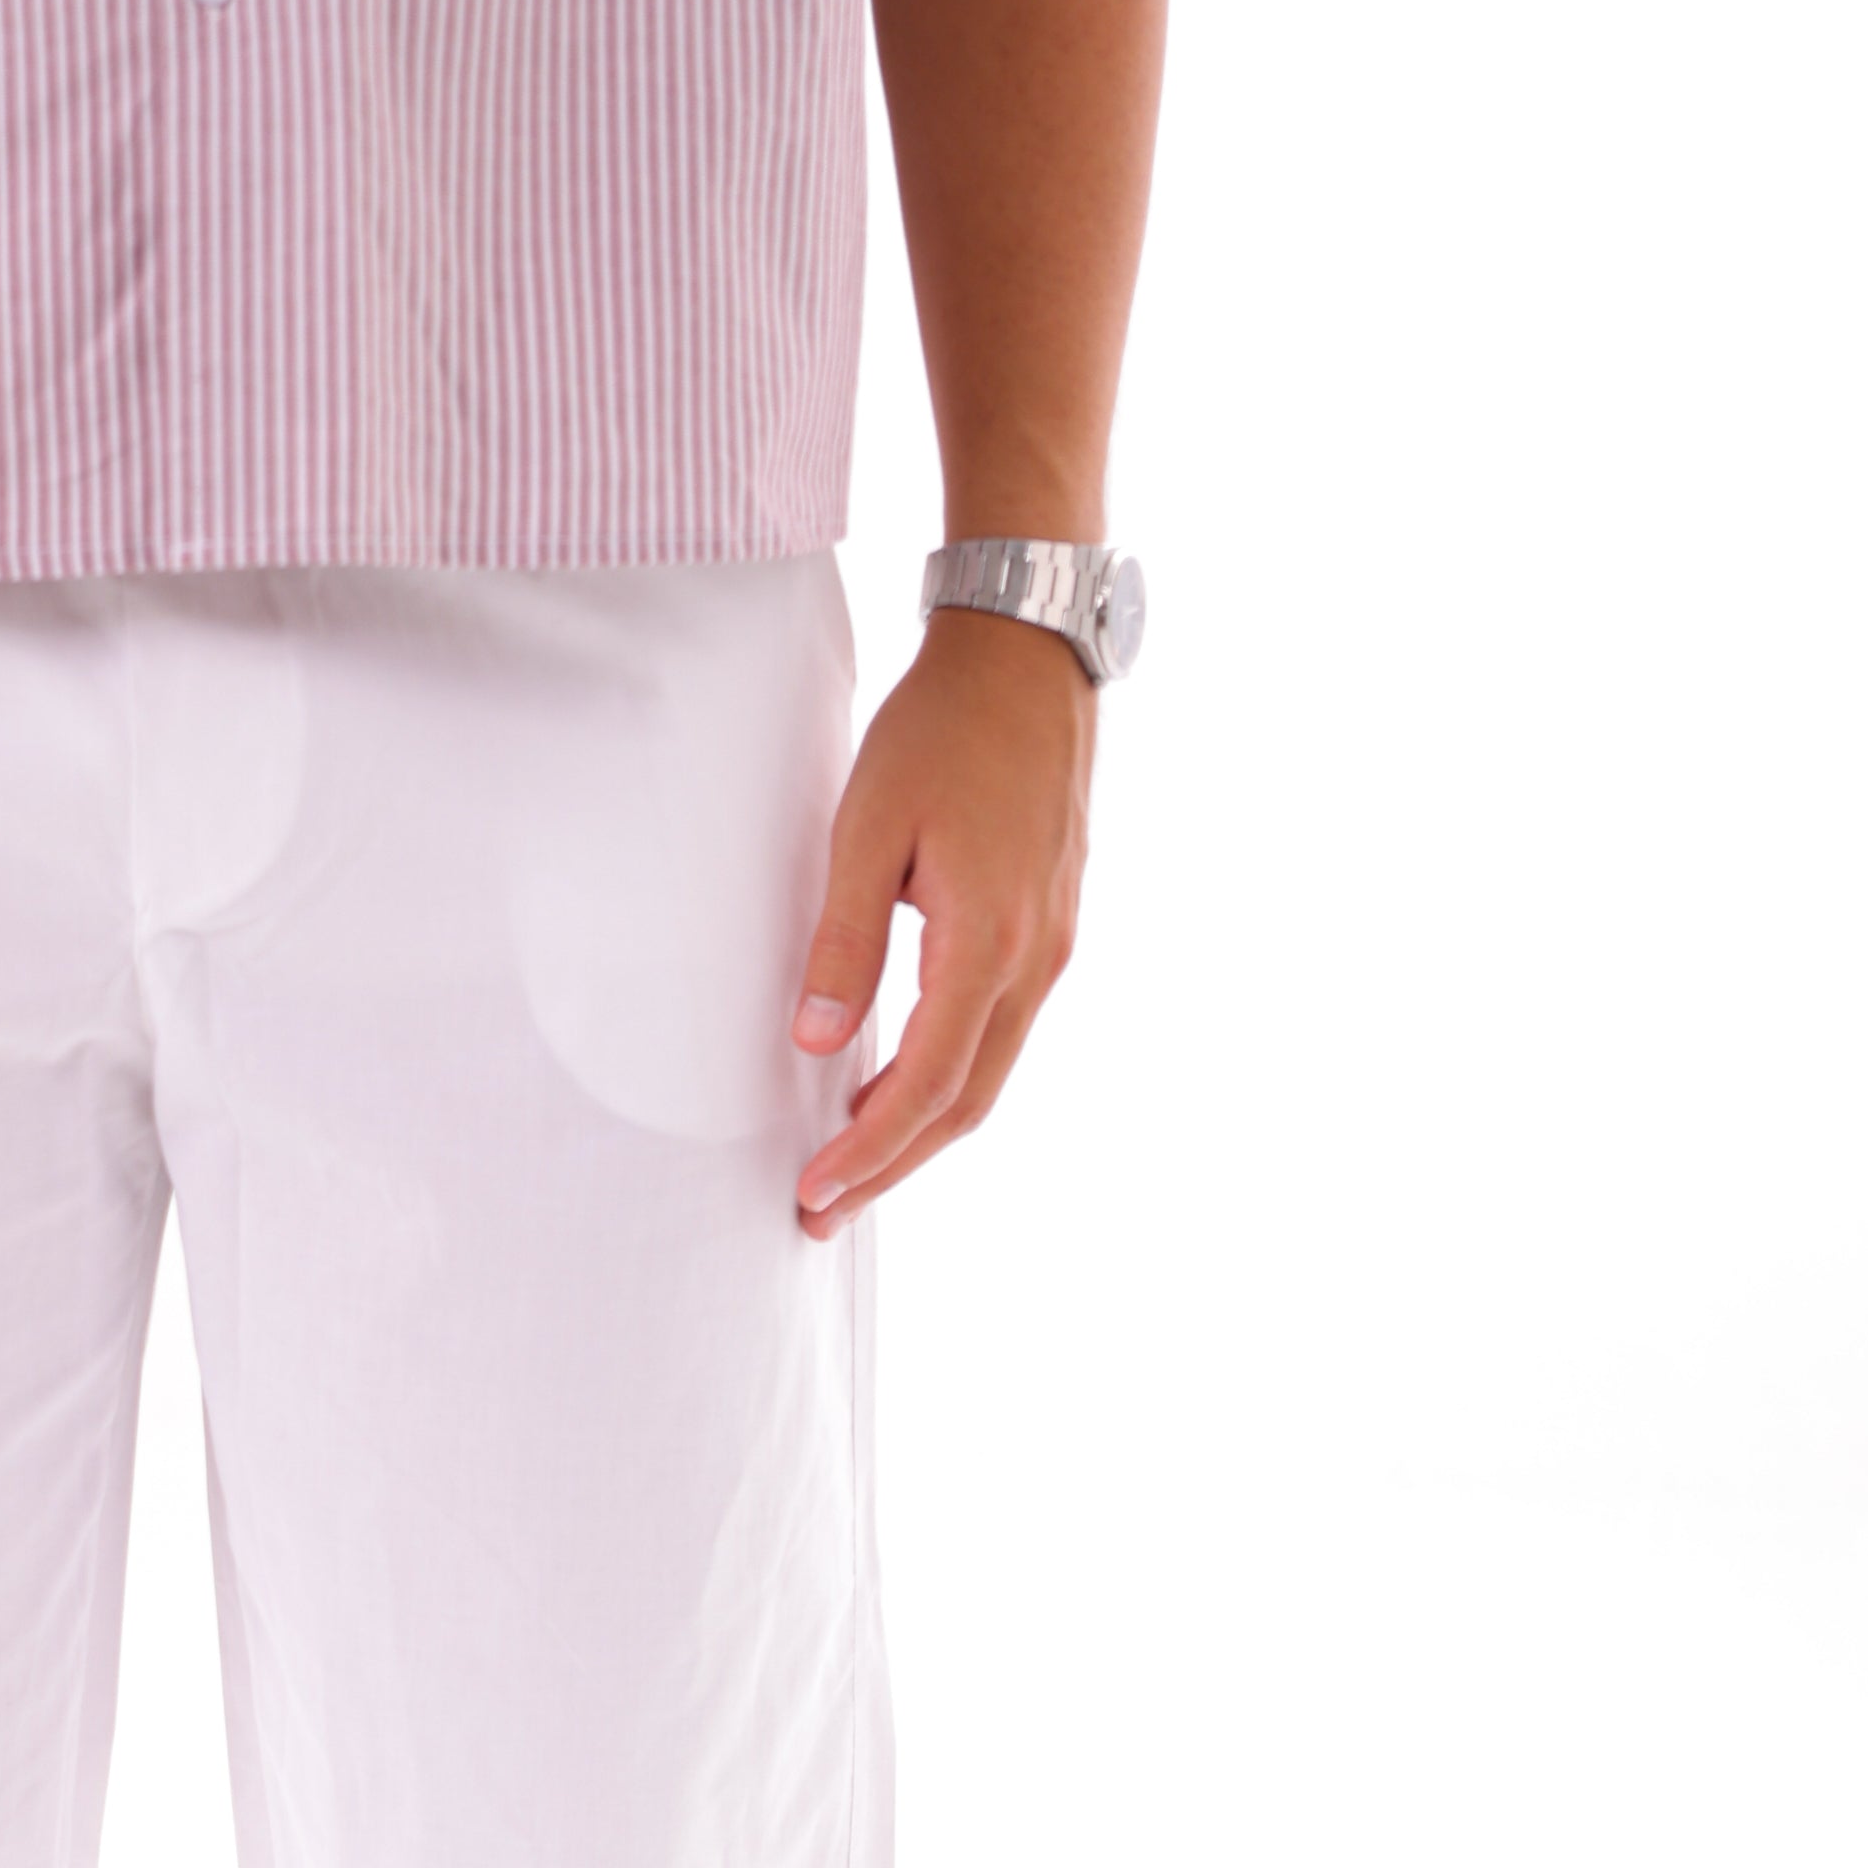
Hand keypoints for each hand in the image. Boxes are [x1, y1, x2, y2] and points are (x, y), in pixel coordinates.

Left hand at [789, 606, 1095, 1240]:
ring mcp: (1052, 946)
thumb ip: (842, 940)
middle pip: (965, 1103)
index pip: (928, 1083)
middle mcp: (1035, 958)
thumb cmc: (941, 728)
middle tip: (820, 1212)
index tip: (815, 1194)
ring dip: (920, 1132)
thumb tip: (815, 1042)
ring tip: (851, 1169)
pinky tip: (897, 1090)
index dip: (870, 1152)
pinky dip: (948, 1081)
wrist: (1027, 654)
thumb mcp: (867, 828)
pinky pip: (1000, 1035)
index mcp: (988, 940)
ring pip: (988, 1076)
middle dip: (892, 1167)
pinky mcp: (1049, 929)